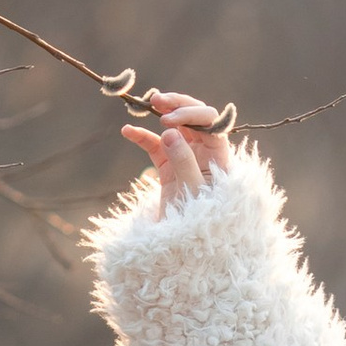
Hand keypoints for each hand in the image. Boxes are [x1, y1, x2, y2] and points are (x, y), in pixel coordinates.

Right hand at [122, 88, 234, 207]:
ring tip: (146, 105)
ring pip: (174, 127)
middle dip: (177, 105)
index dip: (191, 115)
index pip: (210, 123)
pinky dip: (142, 137)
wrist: (190, 245)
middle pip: (194, 117)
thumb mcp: (193, 191)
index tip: (169, 120)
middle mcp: (204, 151)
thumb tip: (170, 133)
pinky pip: (155, 145)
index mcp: (218, 155)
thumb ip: (183, 161)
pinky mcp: (168, 166)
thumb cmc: (202, 219)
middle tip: (157, 101)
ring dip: (160, 114)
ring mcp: (185, 156)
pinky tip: (127, 131)